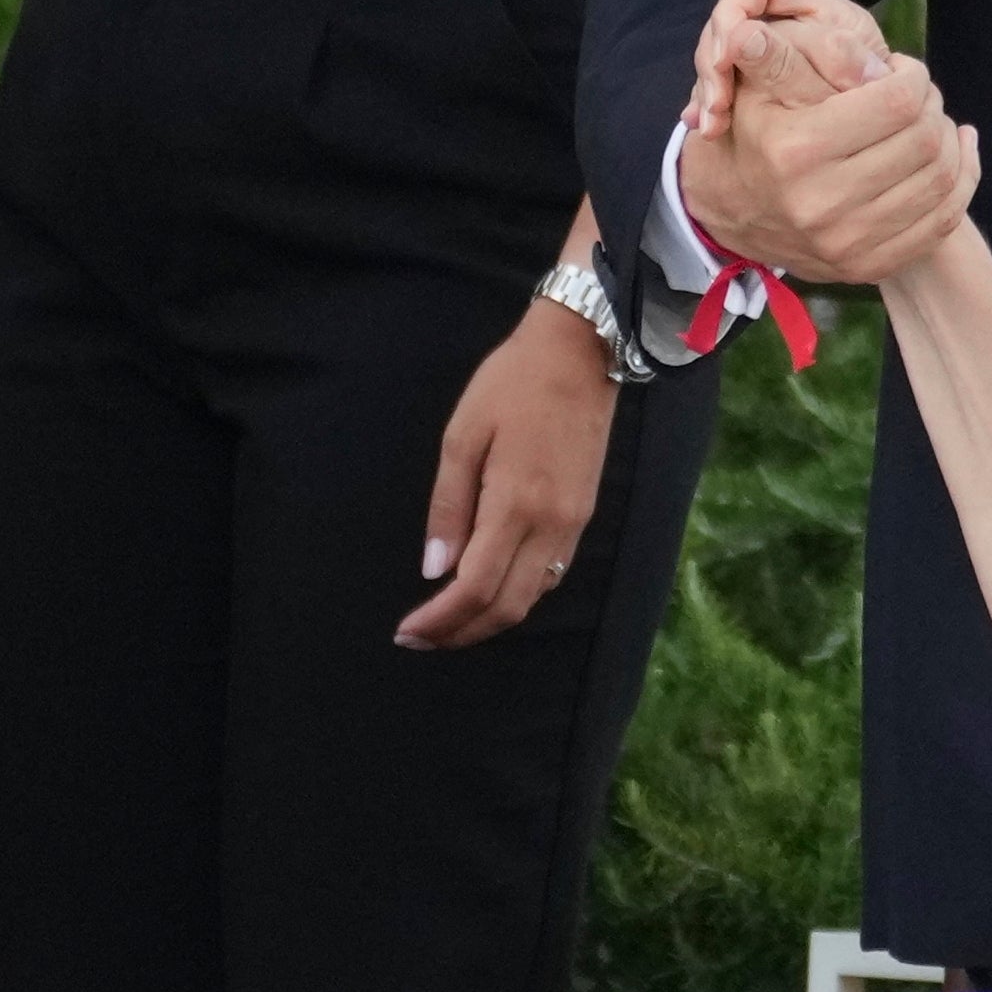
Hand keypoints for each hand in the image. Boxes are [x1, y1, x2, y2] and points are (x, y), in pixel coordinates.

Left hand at [403, 294, 618, 649]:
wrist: (581, 353)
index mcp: (516, 503)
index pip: (475, 586)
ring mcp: (575, 520)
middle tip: (421, 638)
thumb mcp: (462, 437)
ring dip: (491, 618)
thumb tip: (434, 568)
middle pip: (508, 606)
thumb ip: (448, 507)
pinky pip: (552, 571)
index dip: (440, 620)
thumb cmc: (511, 385)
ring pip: (534, 595)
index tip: (407, 631)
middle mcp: (553, 522)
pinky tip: (491, 586)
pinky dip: (518, 593)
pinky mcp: (584, 512)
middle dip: (462, 632)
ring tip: (450, 619)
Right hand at [677, 0, 983, 281]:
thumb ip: (775, 56)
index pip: (898, 102)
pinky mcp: (869, 266)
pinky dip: (961, 178)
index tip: (901, 70)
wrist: (732, 214)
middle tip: (918, 95)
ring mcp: (848, 242)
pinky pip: (944, 218)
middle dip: (932, 106)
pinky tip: (955, 151)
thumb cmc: (753, 134)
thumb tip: (753, 29)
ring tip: (932, 120)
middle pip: (925, 139)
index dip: (912, 76)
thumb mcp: (753, 88)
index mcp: (795, 150)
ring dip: (949, 140)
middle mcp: (821, 203)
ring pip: (942, 178)